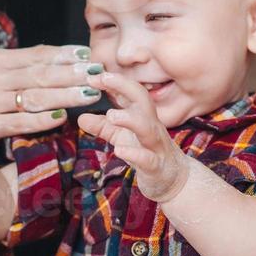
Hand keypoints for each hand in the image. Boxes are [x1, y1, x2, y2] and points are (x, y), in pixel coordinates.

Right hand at [0, 44, 104, 146]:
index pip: (36, 56)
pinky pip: (16, 123)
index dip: (64, 55)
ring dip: (64, 96)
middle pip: (41, 75)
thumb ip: (13, 63)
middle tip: (99, 74)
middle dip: (73, 74)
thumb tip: (48, 56)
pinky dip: (38, 121)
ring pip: (34, 97)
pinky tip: (59, 119)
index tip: (88, 54)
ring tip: (90, 95)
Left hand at [77, 72, 188, 201]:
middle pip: (143, 100)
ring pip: (147, 127)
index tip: (92, 75)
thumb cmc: (148, 153)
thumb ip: (103, 127)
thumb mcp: (122, 138)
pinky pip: (148, 159)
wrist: (175, 181)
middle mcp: (152, 126)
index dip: (113, 81)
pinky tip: (119, 149)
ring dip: (130, 119)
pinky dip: (134, 154)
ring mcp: (156, 146)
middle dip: (125, 86)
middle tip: (104, 78)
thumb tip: (81, 117)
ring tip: (111, 115)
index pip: (130, 92)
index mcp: (143, 116)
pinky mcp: (156, 167)